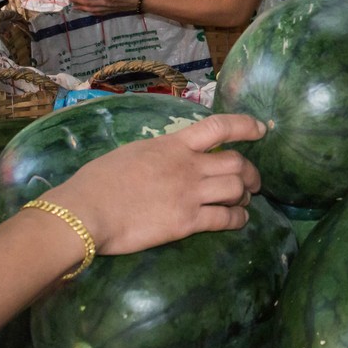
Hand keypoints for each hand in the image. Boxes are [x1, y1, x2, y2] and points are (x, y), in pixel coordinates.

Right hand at [40, 113, 265, 254]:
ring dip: (246, 196)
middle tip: (254, 182)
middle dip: (251, 172)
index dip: (245, 126)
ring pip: (236, 189)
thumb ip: (158, 154)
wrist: (86, 210)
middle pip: (236, 163)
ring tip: (245, 202)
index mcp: (174, 144)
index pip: (219, 127)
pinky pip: (224, 218)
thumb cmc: (98, 180)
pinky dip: (238, 219)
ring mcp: (190, 193)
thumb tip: (167, 158)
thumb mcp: (132, 152)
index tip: (261, 129)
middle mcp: (188, 166)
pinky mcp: (187, 222)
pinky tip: (239, 221)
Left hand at [65, 0, 141, 14]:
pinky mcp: (110, 12)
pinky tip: (86, 10)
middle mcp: (105, 4)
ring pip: (91, 10)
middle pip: (87, 3)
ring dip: (81, 7)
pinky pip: (97, 13)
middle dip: (76, 0)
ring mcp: (107, 9)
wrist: (141, 2)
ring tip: (73, 5)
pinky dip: (89, 12)